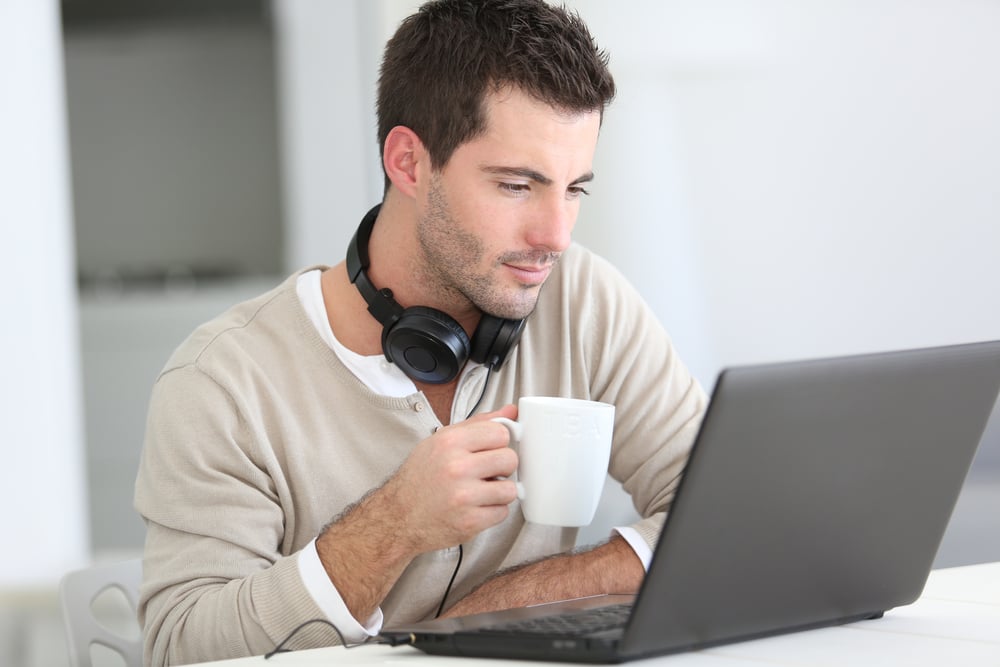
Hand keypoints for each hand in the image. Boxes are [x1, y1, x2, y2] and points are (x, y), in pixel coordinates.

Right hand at [384, 404, 519, 553]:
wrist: (398, 517)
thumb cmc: (421, 478)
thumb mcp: (442, 441)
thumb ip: (478, 424)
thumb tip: (511, 411)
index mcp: (450, 442)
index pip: (500, 432)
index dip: (498, 443)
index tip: (490, 450)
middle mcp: (457, 467)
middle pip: (510, 459)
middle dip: (501, 467)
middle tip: (486, 473)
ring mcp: (464, 496)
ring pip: (510, 489)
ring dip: (498, 492)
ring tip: (479, 492)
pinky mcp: (470, 522)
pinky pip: (502, 512)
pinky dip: (492, 512)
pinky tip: (474, 508)